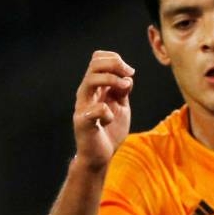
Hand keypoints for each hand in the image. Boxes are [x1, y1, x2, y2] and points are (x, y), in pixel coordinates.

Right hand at [73, 50, 133, 169]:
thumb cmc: (110, 129)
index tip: (130, 72)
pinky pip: (95, 109)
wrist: (101, 155)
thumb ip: (123, 91)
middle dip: (115, 64)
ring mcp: (83, 106)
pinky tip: (110, 118)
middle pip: (94, 64)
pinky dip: (107, 111)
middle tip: (129, 75)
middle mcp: (86, 93)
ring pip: (91, 80)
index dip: (114, 59)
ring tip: (124, 88)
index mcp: (95, 87)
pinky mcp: (83, 122)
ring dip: (111, 80)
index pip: (97, 59)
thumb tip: (127, 77)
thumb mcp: (121, 106)